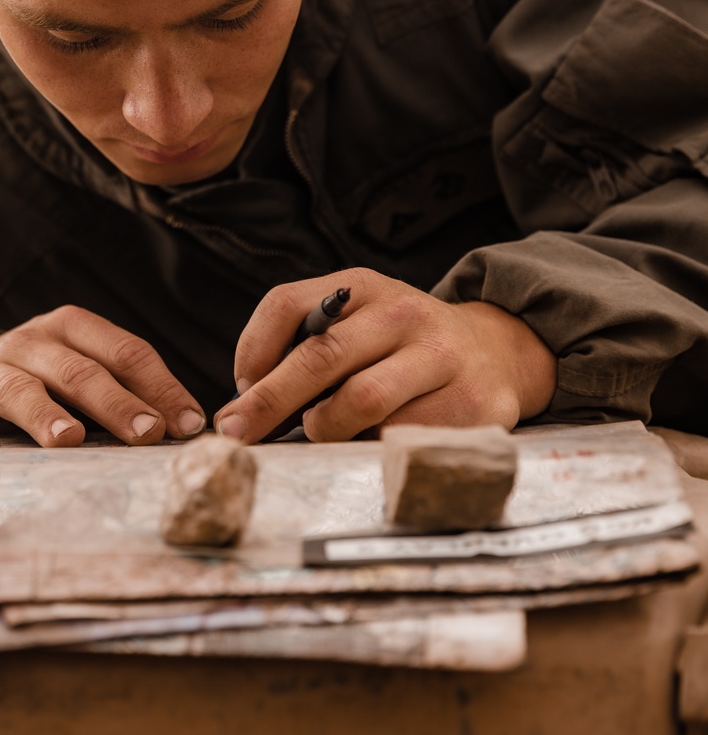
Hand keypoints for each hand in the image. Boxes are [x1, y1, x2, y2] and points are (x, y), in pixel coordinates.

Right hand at [0, 306, 206, 447]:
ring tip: (70, 439)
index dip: (160, 387)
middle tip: (147, 433)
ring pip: (19, 388)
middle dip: (116, 403)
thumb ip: (132, 392)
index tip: (188, 425)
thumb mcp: (90, 376)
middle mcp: (29, 340)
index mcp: (71, 327)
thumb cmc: (51, 384)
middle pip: (78, 370)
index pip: (126, 351)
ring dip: (45, 413)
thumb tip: (192, 427)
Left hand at [212, 268, 556, 443]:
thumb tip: (241, 405)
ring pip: (361, 402)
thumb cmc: (401, 345)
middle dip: (269, 401)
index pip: (287, 304)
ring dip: (328, 428)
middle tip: (238, 433)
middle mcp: (403, 313)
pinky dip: (377, 447)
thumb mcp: (355, 322)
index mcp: (362, 287)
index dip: (253, 349)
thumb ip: (302, 348)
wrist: (495, 353)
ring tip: (326, 431)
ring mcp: (441, 357)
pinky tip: (379, 440)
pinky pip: (403, 437)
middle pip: (322, 356)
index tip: (239, 388)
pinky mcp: (472, 404)